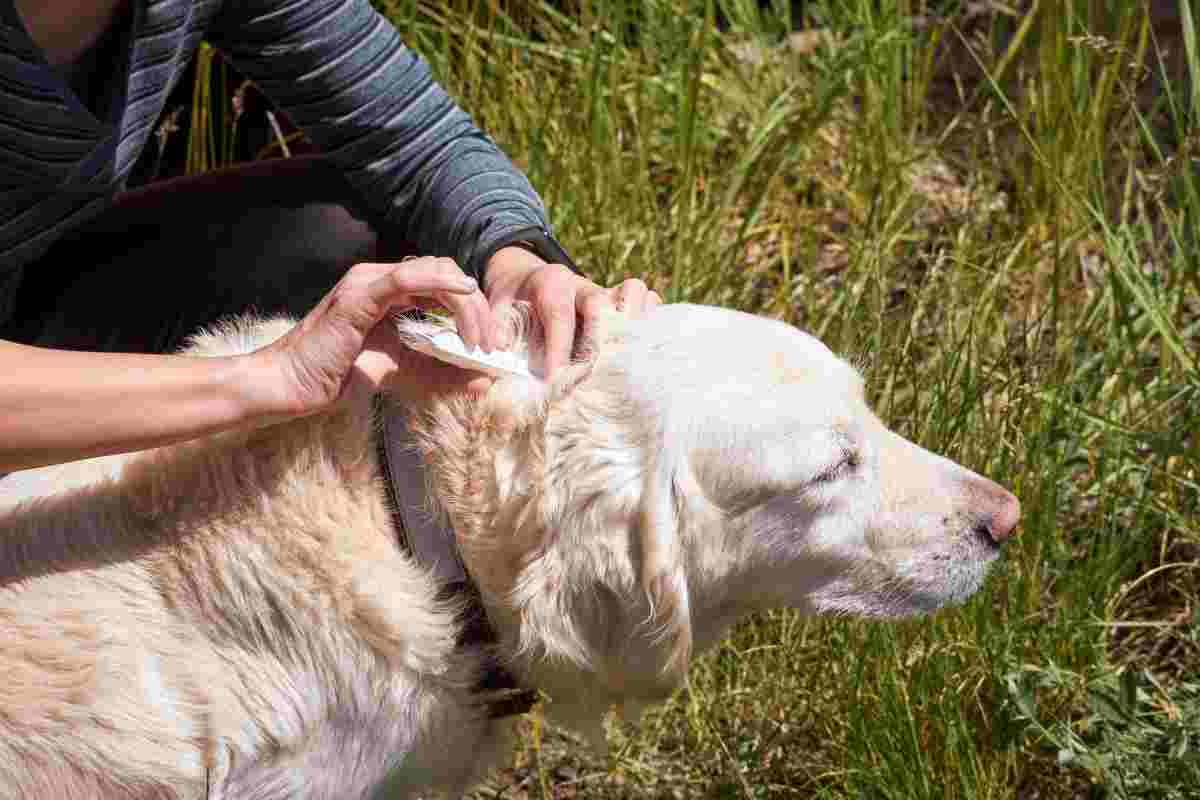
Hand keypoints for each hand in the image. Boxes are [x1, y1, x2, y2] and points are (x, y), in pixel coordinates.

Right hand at [249, 257, 496, 419]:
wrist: (291, 387)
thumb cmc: (338, 377)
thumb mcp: (404, 374)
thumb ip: (442, 373)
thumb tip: (485, 380)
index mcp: (389, 292)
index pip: (443, 284)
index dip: (473, 309)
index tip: (490, 345)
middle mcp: (379, 279)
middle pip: (445, 274)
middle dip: (476, 308)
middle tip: (490, 346)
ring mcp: (367, 283)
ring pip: (432, 273)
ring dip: (464, 305)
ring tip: (477, 340)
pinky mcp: (357, 297)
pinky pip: (403, 279)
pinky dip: (437, 284)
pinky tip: (462, 296)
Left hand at [484, 246, 661, 376]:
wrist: (526, 277)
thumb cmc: (512, 298)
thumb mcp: (495, 308)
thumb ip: (496, 328)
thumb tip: (497, 351)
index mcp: (550, 282)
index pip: (559, 316)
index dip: (558, 350)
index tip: (553, 380)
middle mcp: (582, 284)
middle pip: (601, 305)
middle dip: (595, 345)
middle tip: (586, 379)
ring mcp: (606, 290)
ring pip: (633, 293)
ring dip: (632, 326)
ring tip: (622, 361)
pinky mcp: (621, 301)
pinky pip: (648, 301)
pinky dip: (649, 322)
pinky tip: (639, 351)